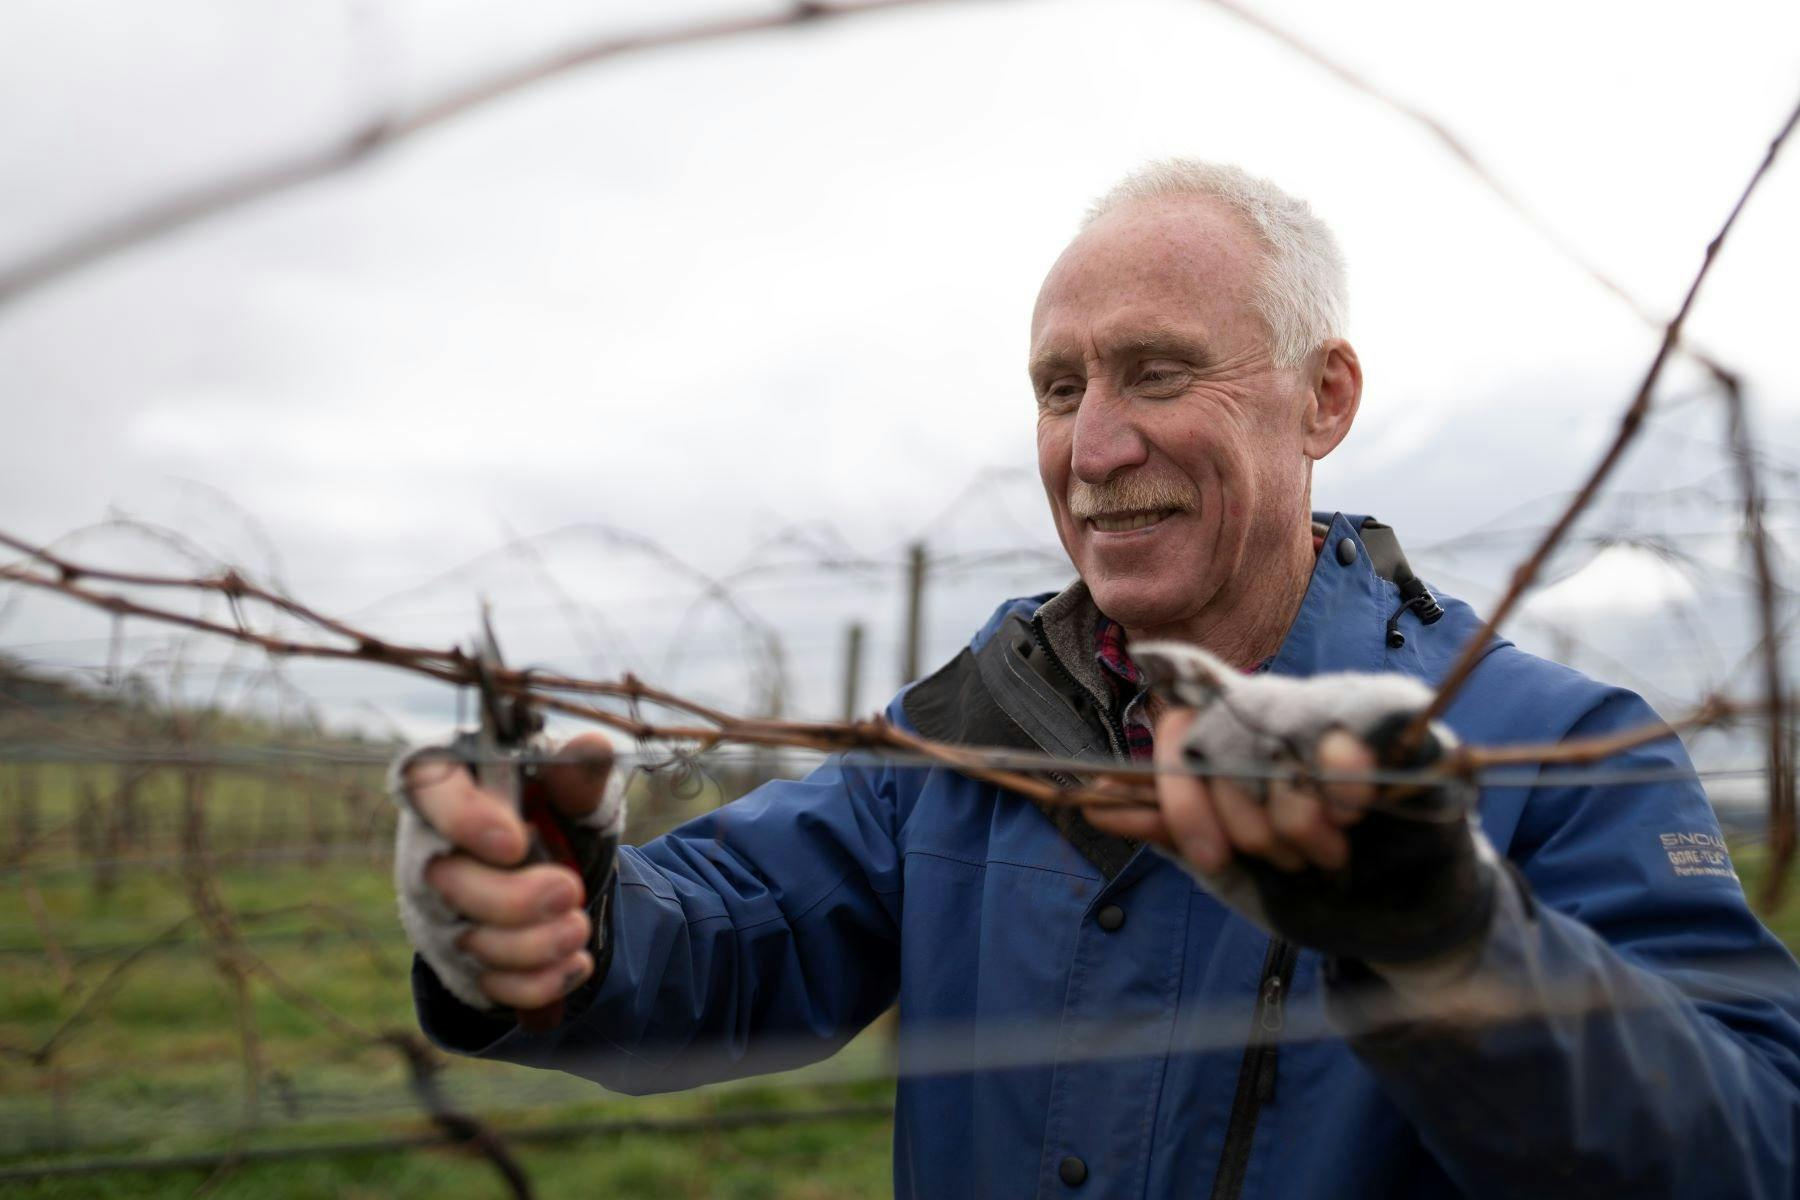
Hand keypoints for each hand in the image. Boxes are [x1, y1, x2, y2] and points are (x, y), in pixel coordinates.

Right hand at [392, 733, 622, 1013]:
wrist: (559, 879)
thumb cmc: (553, 816)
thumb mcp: (573, 793)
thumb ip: (579, 775)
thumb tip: (593, 748)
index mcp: (449, 784)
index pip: (424, 783)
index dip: (461, 817)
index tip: (515, 842)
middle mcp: (427, 848)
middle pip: (442, 880)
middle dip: (510, 898)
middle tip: (569, 892)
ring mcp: (435, 911)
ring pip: (464, 940)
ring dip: (530, 944)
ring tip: (578, 928)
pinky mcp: (454, 962)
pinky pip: (483, 984)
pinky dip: (533, 983)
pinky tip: (572, 965)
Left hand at [1085, 642, 1498, 966]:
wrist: (1401, 924)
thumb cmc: (1310, 891)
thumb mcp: (1231, 869)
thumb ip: (1174, 830)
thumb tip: (1099, 804)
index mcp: (1228, 742)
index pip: (1176, 725)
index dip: (1179, 788)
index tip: (1210, 855)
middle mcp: (1273, 714)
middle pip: (1219, 734)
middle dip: (1244, 820)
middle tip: (1285, 859)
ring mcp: (1329, 707)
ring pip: (1276, 730)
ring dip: (1297, 813)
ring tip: (1328, 851)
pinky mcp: (1391, 716)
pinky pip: (1349, 722)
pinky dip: (1344, 775)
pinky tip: (1356, 810)